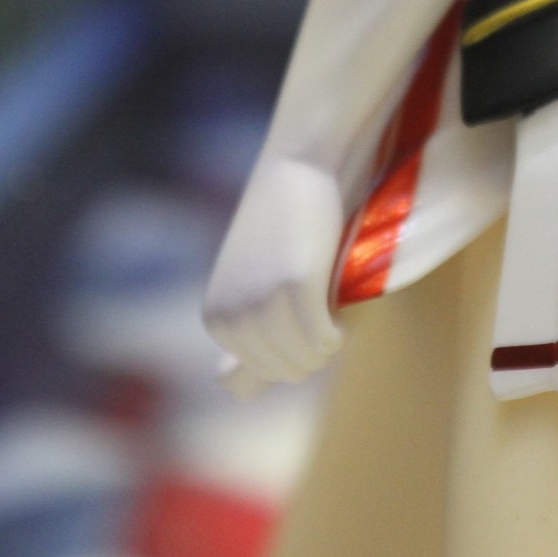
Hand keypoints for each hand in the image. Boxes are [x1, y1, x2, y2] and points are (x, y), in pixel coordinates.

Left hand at [203, 157, 344, 386]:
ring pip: (305, 360)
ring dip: (325, 348)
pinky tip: (341, 317)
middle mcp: (232, 317)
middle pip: (283, 371)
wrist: (294, 167)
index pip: (257, 374)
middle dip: (309, 356)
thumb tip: (234, 389)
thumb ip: (244, 331)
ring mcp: (263, 304)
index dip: (289, 357)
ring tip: (334, 319)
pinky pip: (323, 339)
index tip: (302, 324)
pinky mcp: (297, 287)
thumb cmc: (277, 227)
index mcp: (216, 320)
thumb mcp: (247, 284)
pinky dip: (336, 336)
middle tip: (325, 320)